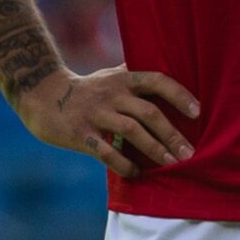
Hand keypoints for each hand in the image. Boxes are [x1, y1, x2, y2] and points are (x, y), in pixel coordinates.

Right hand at [17, 66, 199, 178]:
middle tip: (190, 152)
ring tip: (172, 164)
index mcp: (124, 79)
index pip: (157, 81)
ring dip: (154, 149)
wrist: (42, 95)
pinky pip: (106, 152)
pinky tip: (137, 173)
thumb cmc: (87, 88)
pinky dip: (124, 164)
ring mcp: (96, 114)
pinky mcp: (80, 134)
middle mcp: (112, 95)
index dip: (178, 95)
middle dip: (171, 133)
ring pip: (130, 131)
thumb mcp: (111, 75)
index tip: (197, 111)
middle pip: (148, 112)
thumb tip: (170, 66)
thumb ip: (136, 74)